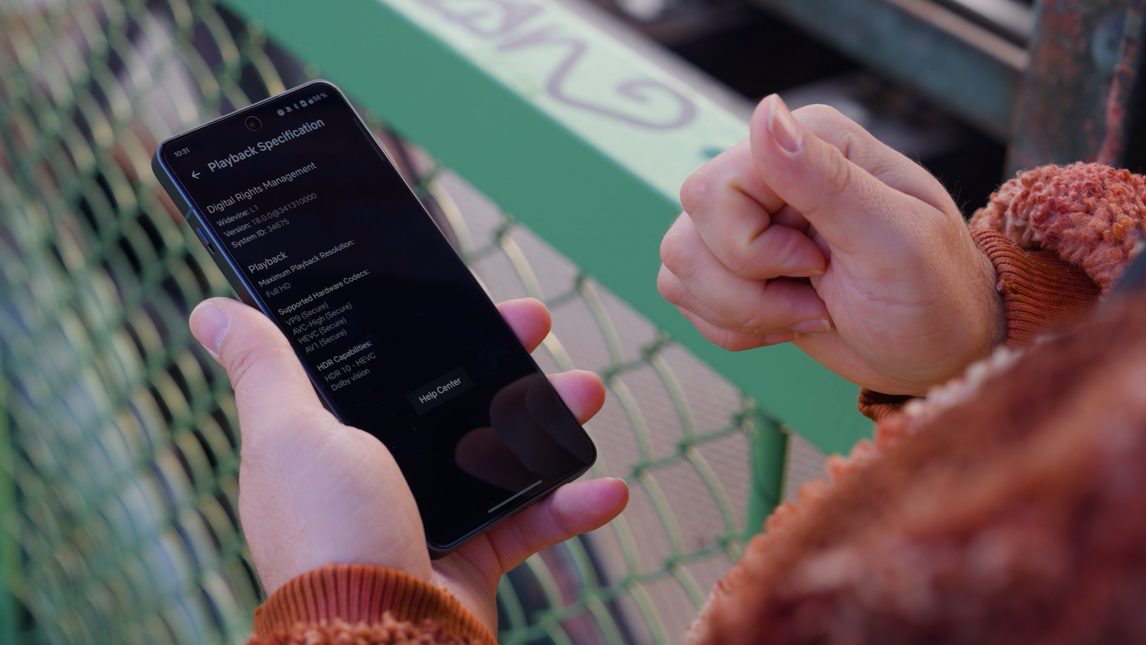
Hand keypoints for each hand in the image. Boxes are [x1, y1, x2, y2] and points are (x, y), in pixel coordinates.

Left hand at [189, 297, 627, 632]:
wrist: (376, 637)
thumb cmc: (326, 532)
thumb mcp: (287, 432)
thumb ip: (264, 367)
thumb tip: (212, 310)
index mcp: (338, 436)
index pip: (392, 364)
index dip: (430, 327)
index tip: (465, 298)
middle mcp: (385, 471)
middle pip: (457, 399)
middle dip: (502, 358)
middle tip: (535, 324)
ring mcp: (433, 513)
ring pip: (504, 451)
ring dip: (551, 422)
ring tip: (587, 393)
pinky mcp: (475, 556)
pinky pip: (533, 522)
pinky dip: (571, 508)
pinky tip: (608, 489)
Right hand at [658, 95, 1002, 395]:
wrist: (939, 351)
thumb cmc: (934, 294)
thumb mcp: (893, 239)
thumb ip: (825, 178)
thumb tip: (765, 111)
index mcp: (810, 144)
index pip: (716, 188)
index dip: (753, 247)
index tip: (820, 265)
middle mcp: (769, 173)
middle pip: (688, 230)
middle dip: (745, 290)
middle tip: (816, 300)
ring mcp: (745, 220)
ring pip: (678, 266)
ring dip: (741, 312)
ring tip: (807, 313)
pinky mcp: (731, 266)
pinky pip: (683, 295)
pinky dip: (732, 327)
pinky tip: (787, 322)